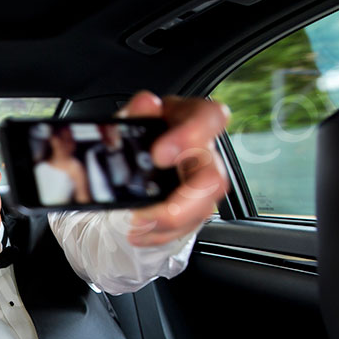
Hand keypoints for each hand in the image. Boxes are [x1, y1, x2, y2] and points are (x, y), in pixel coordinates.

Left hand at [120, 91, 230, 246]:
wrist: (125, 165)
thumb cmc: (134, 136)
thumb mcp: (126, 121)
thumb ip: (134, 114)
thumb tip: (146, 104)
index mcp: (188, 118)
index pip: (210, 117)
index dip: (191, 136)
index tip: (159, 156)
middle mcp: (202, 150)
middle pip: (213, 178)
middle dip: (182, 203)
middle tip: (145, 213)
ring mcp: (201, 181)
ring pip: (203, 208)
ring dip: (168, 223)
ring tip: (138, 227)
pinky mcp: (194, 206)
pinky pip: (188, 225)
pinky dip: (161, 234)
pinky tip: (141, 234)